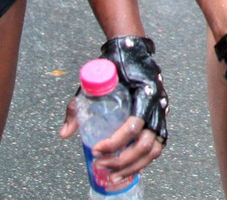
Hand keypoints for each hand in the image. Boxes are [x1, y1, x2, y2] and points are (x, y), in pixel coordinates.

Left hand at [59, 36, 167, 185]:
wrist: (132, 49)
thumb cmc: (113, 65)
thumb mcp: (93, 82)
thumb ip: (77, 107)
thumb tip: (64, 134)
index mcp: (143, 94)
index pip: (132, 127)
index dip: (114, 143)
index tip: (95, 149)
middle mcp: (157, 105)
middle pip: (144, 145)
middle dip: (121, 161)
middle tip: (100, 165)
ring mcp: (161, 112)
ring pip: (153, 150)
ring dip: (133, 167)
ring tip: (113, 177)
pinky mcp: (160, 117)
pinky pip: (156, 146)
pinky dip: (143, 161)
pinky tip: (128, 168)